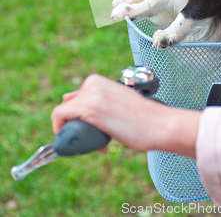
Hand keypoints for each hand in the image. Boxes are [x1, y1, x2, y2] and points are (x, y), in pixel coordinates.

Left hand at [51, 74, 199, 157]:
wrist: (158, 124)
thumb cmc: (142, 117)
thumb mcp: (118, 101)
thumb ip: (101, 100)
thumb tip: (77, 105)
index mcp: (98, 80)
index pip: (75, 98)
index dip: (81, 117)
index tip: (93, 128)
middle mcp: (93, 83)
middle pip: (69, 107)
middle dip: (78, 124)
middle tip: (99, 138)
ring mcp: (91, 95)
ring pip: (63, 112)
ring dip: (75, 131)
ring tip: (99, 142)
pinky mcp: (90, 108)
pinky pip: (60, 115)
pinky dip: (60, 129)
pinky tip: (74, 141)